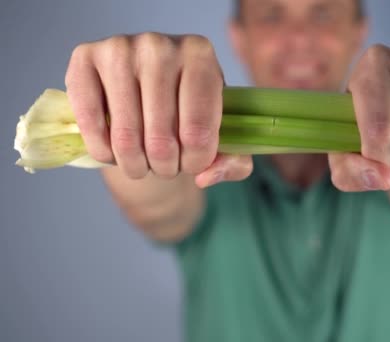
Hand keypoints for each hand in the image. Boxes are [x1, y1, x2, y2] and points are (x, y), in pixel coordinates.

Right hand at [65, 33, 251, 185]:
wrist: (146, 86)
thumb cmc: (189, 111)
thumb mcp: (222, 134)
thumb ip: (233, 161)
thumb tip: (206, 175)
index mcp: (201, 55)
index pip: (199, 131)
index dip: (196, 161)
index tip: (194, 164)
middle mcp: (160, 46)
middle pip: (161, 139)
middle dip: (166, 167)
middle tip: (166, 166)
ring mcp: (119, 49)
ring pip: (126, 138)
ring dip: (136, 166)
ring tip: (142, 163)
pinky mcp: (84, 59)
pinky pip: (91, 126)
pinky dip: (104, 152)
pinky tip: (114, 151)